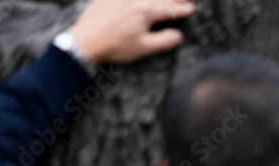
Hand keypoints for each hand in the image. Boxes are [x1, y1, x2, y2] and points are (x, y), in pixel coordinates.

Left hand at [68, 0, 195, 65]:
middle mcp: (135, 1)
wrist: (87, 40)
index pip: (169, 10)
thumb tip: (178, 35)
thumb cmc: (116, 46)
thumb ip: (164, 41)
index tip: (191, 8)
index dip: (181, 10)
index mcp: (146, 12)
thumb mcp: (144, 48)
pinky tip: (138, 0)